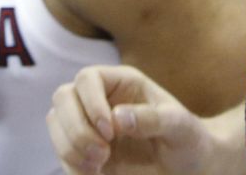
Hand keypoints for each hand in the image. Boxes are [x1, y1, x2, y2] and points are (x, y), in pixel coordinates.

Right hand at [47, 66, 216, 174]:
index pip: (87, 78)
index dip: (90, 102)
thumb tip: (117, 117)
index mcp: (121, 83)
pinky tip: (95, 174)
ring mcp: (89, 124)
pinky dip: (71, 164)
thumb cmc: (188, 140)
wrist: (189, 168)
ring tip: (99, 165)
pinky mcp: (85, 150)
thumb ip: (152, 118)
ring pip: (56, 122)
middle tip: (102, 154)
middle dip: (76, 128)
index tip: (109, 131)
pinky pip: (62, 151)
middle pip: (63, 97)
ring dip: (70, 146)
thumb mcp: (180, 126)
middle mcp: (99, 99)